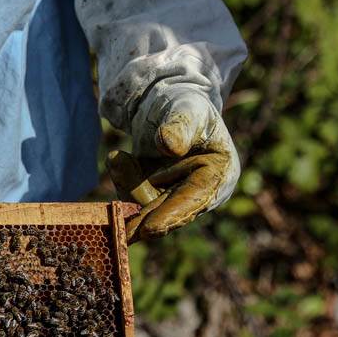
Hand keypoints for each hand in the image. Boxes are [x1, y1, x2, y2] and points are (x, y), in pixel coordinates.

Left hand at [107, 88, 240, 241]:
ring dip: (128, 184)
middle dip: (141, 217)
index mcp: (219, 175)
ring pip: (144, 207)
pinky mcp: (152, 196)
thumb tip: (170, 146)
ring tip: (119, 157)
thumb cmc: (185, 106)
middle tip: (118, 230)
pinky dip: (122, 179)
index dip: (172, 215)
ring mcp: (174, 197)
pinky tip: (118, 158)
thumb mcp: (186, 110)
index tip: (149, 229)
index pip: (194, 200)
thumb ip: (179, 126)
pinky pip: (131, 197)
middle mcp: (198, 194)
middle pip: (166, 212)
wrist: (166, 106)